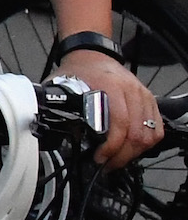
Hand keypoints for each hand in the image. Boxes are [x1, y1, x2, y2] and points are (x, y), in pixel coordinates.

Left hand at [59, 47, 163, 167]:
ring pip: (150, 133)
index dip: (111, 147)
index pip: (119, 124)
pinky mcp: (149, 99)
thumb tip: (65, 140)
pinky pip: (157, 127)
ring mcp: (142, 95)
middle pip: (137, 133)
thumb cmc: (77, 72)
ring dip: (135, 152)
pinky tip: (132, 148)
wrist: (91, 55)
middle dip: (122, 155)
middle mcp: (130, 90)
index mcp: (108, 87)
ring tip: (118, 158)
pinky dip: (147, 142)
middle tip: (108, 165)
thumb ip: (62, 113)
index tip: (99, 158)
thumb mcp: (62, 90)